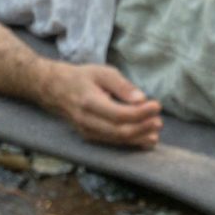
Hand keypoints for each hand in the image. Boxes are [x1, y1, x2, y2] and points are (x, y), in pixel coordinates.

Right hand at [41, 61, 161, 146]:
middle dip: (142, 128)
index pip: (119, 114)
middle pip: (119, 131)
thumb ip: (122, 86)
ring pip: (116, 140)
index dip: (140, 113)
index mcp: (89, 103)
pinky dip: (129, 142)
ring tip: (155, 133)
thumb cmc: (81, 77)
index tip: (157, 105)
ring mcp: (87, 132)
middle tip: (159, 122)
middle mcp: (87, 122)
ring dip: (138, 138)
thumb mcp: (102, 72)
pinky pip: (111, 142)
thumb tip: (141, 98)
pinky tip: (143, 140)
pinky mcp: (89, 137)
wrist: (54, 90)